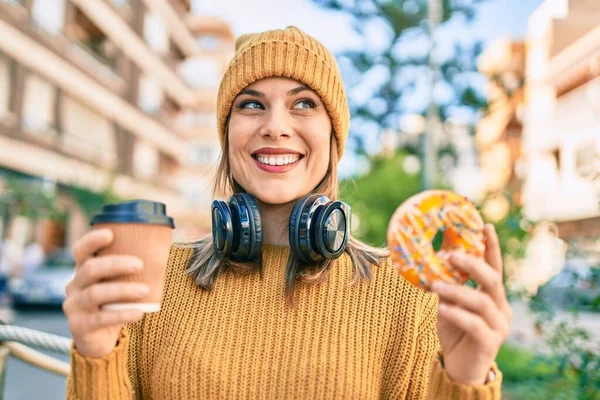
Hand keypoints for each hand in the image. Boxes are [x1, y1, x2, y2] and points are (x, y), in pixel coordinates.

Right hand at [63, 229, 147, 357]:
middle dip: (116, 264)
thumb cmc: (111, 304)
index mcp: (83, 270)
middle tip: (140, 264)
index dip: (92, 241)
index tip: (110, 234)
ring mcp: (74, 306)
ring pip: (95, 293)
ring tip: (145, 290)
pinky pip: (101, 319)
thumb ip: (127, 271)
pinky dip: (122, 314)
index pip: (80, 250)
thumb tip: (161, 252)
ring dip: (122, 289)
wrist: (97, 339)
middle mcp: (74, 285)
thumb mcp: (115, 284)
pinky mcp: (79, 326)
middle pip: (90, 269)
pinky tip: (139, 313)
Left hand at [431, 224, 511, 384]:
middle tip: (449, 255)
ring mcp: (499, 326)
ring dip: (456, 290)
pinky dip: (457, 314)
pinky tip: (441, 308)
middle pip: (492, 280)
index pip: (495, 267)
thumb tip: (435, 257)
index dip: (491, 247)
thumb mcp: (448, 302)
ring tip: (434, 285)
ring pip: (481, 302)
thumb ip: (447, 284)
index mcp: (493, 295)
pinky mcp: (490, 343)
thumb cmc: (454, 331)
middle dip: (472, 265)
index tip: (485, 226)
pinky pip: (474, 325)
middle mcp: (501, 308)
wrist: (459, 367)